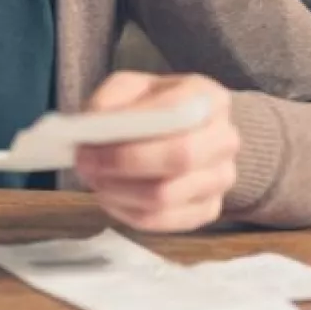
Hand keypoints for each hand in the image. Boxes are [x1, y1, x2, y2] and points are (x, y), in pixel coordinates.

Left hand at [74, 72, 239, 232]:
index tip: (89, 141)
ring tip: (95, 180)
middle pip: (179, 158)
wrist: (183, 133)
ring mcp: (221, 178)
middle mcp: (224, 138)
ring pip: (165, 196)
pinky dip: (127, 212)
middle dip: (122, 165)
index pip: (175, 112)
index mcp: (208, 98)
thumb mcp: (128, 88)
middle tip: (86, 165)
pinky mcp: (209, 209)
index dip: (129, 129)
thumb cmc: (151, 107)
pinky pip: (163, 221)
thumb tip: (95, 127)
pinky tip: (112, 197)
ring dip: (119, 191)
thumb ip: (110, 100)